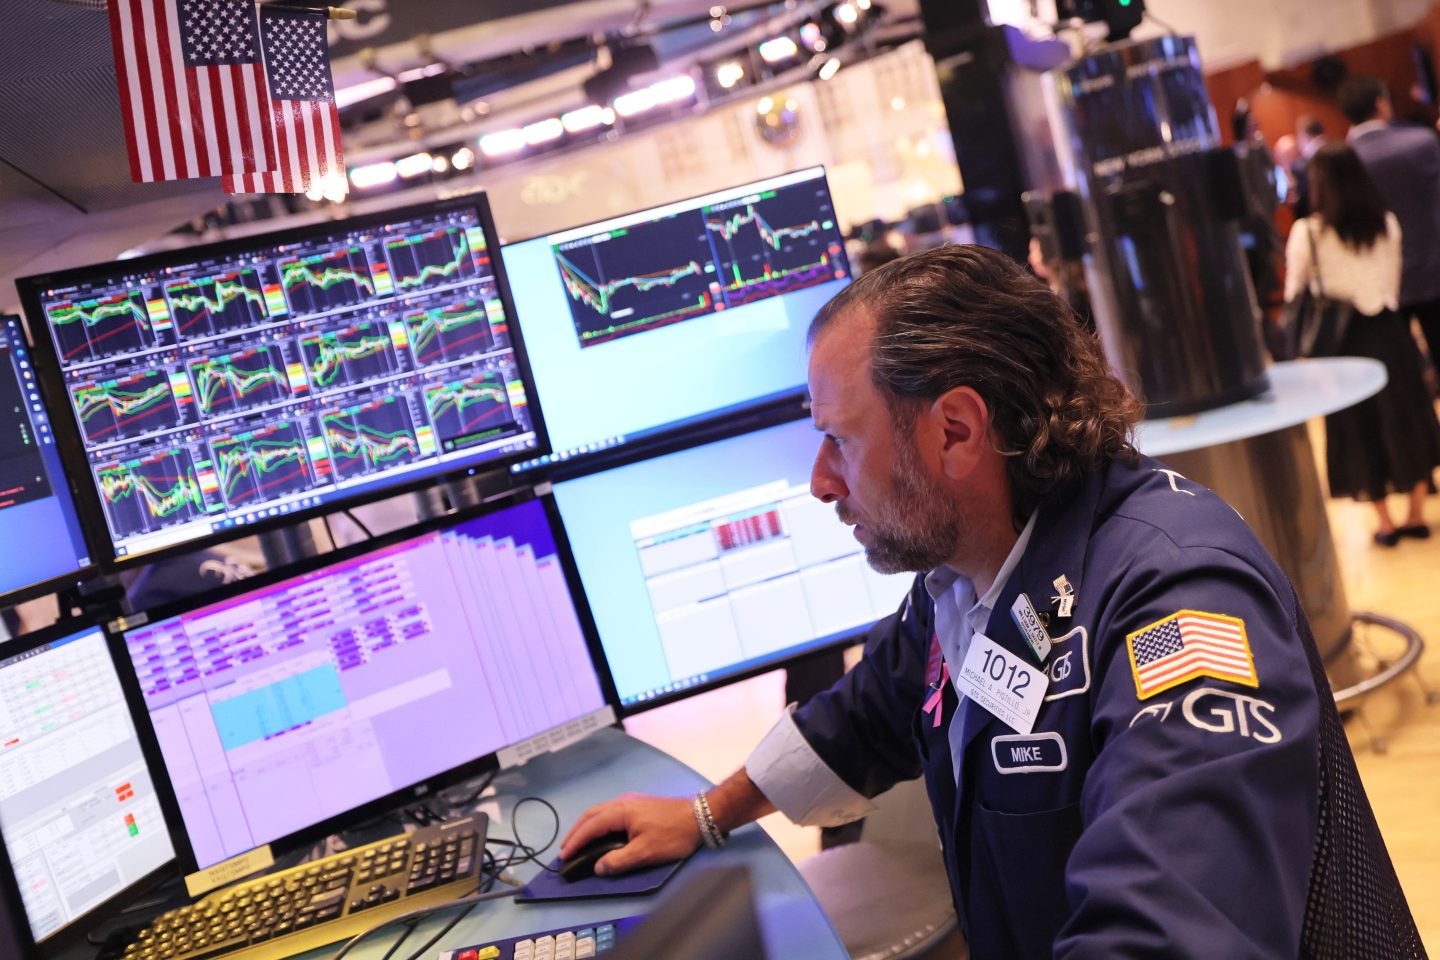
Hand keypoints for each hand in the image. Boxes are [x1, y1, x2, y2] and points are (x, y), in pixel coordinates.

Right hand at [559, 793, 700, 876]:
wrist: (701, 817)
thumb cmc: (673, 834)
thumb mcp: (645, 853)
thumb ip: (619, 861)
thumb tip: (598, 867)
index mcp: (620, 811)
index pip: (590, 826)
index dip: (575, 842)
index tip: (564, 856)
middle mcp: (623, 801)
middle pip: (591, 814)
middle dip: (576, 831)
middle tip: (566, 849)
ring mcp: (632, 801)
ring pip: (601, 811)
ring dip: (587, 826)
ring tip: (580, 842)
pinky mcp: (640, 804)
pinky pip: (611, 811)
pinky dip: (599, 822)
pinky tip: (603, 832)